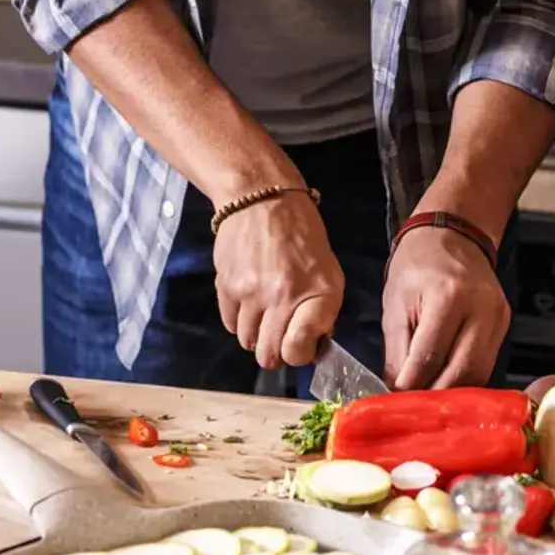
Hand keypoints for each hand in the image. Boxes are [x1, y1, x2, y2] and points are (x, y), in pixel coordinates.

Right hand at [213, 192, 344, 370]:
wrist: (263, 198)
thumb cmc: (302, 236)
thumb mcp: (328, 272)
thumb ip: (322, 311)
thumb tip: (311, 347)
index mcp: (317, 294)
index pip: (298, 352)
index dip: (299, 355)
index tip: (300, 345)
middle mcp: (282, 297)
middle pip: (268, 356)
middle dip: (275, 353)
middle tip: (279, 337)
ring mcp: (250, 292)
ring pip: (246, 341)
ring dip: (256, 334)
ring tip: (264, 312)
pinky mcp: (226, 285)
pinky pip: (229, 323)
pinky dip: (239, 319)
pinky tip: (249, 300)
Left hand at [381, 227, 510, 389]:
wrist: (453, 235)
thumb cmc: (417, 266)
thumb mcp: (395, 304)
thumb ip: (396, 351)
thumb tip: (398, 391)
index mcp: (448, 297)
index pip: (430, 356)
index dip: (412, 384)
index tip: (397, 400)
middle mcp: (480, 307)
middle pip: (462, 371)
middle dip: (436, 396)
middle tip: (415, 408)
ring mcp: (498, 316)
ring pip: (479, 373)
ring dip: (454, 391)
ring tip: (430, 398)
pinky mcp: (505, 323)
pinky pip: (487, 362)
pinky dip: (467, 377)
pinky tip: (448, 381)